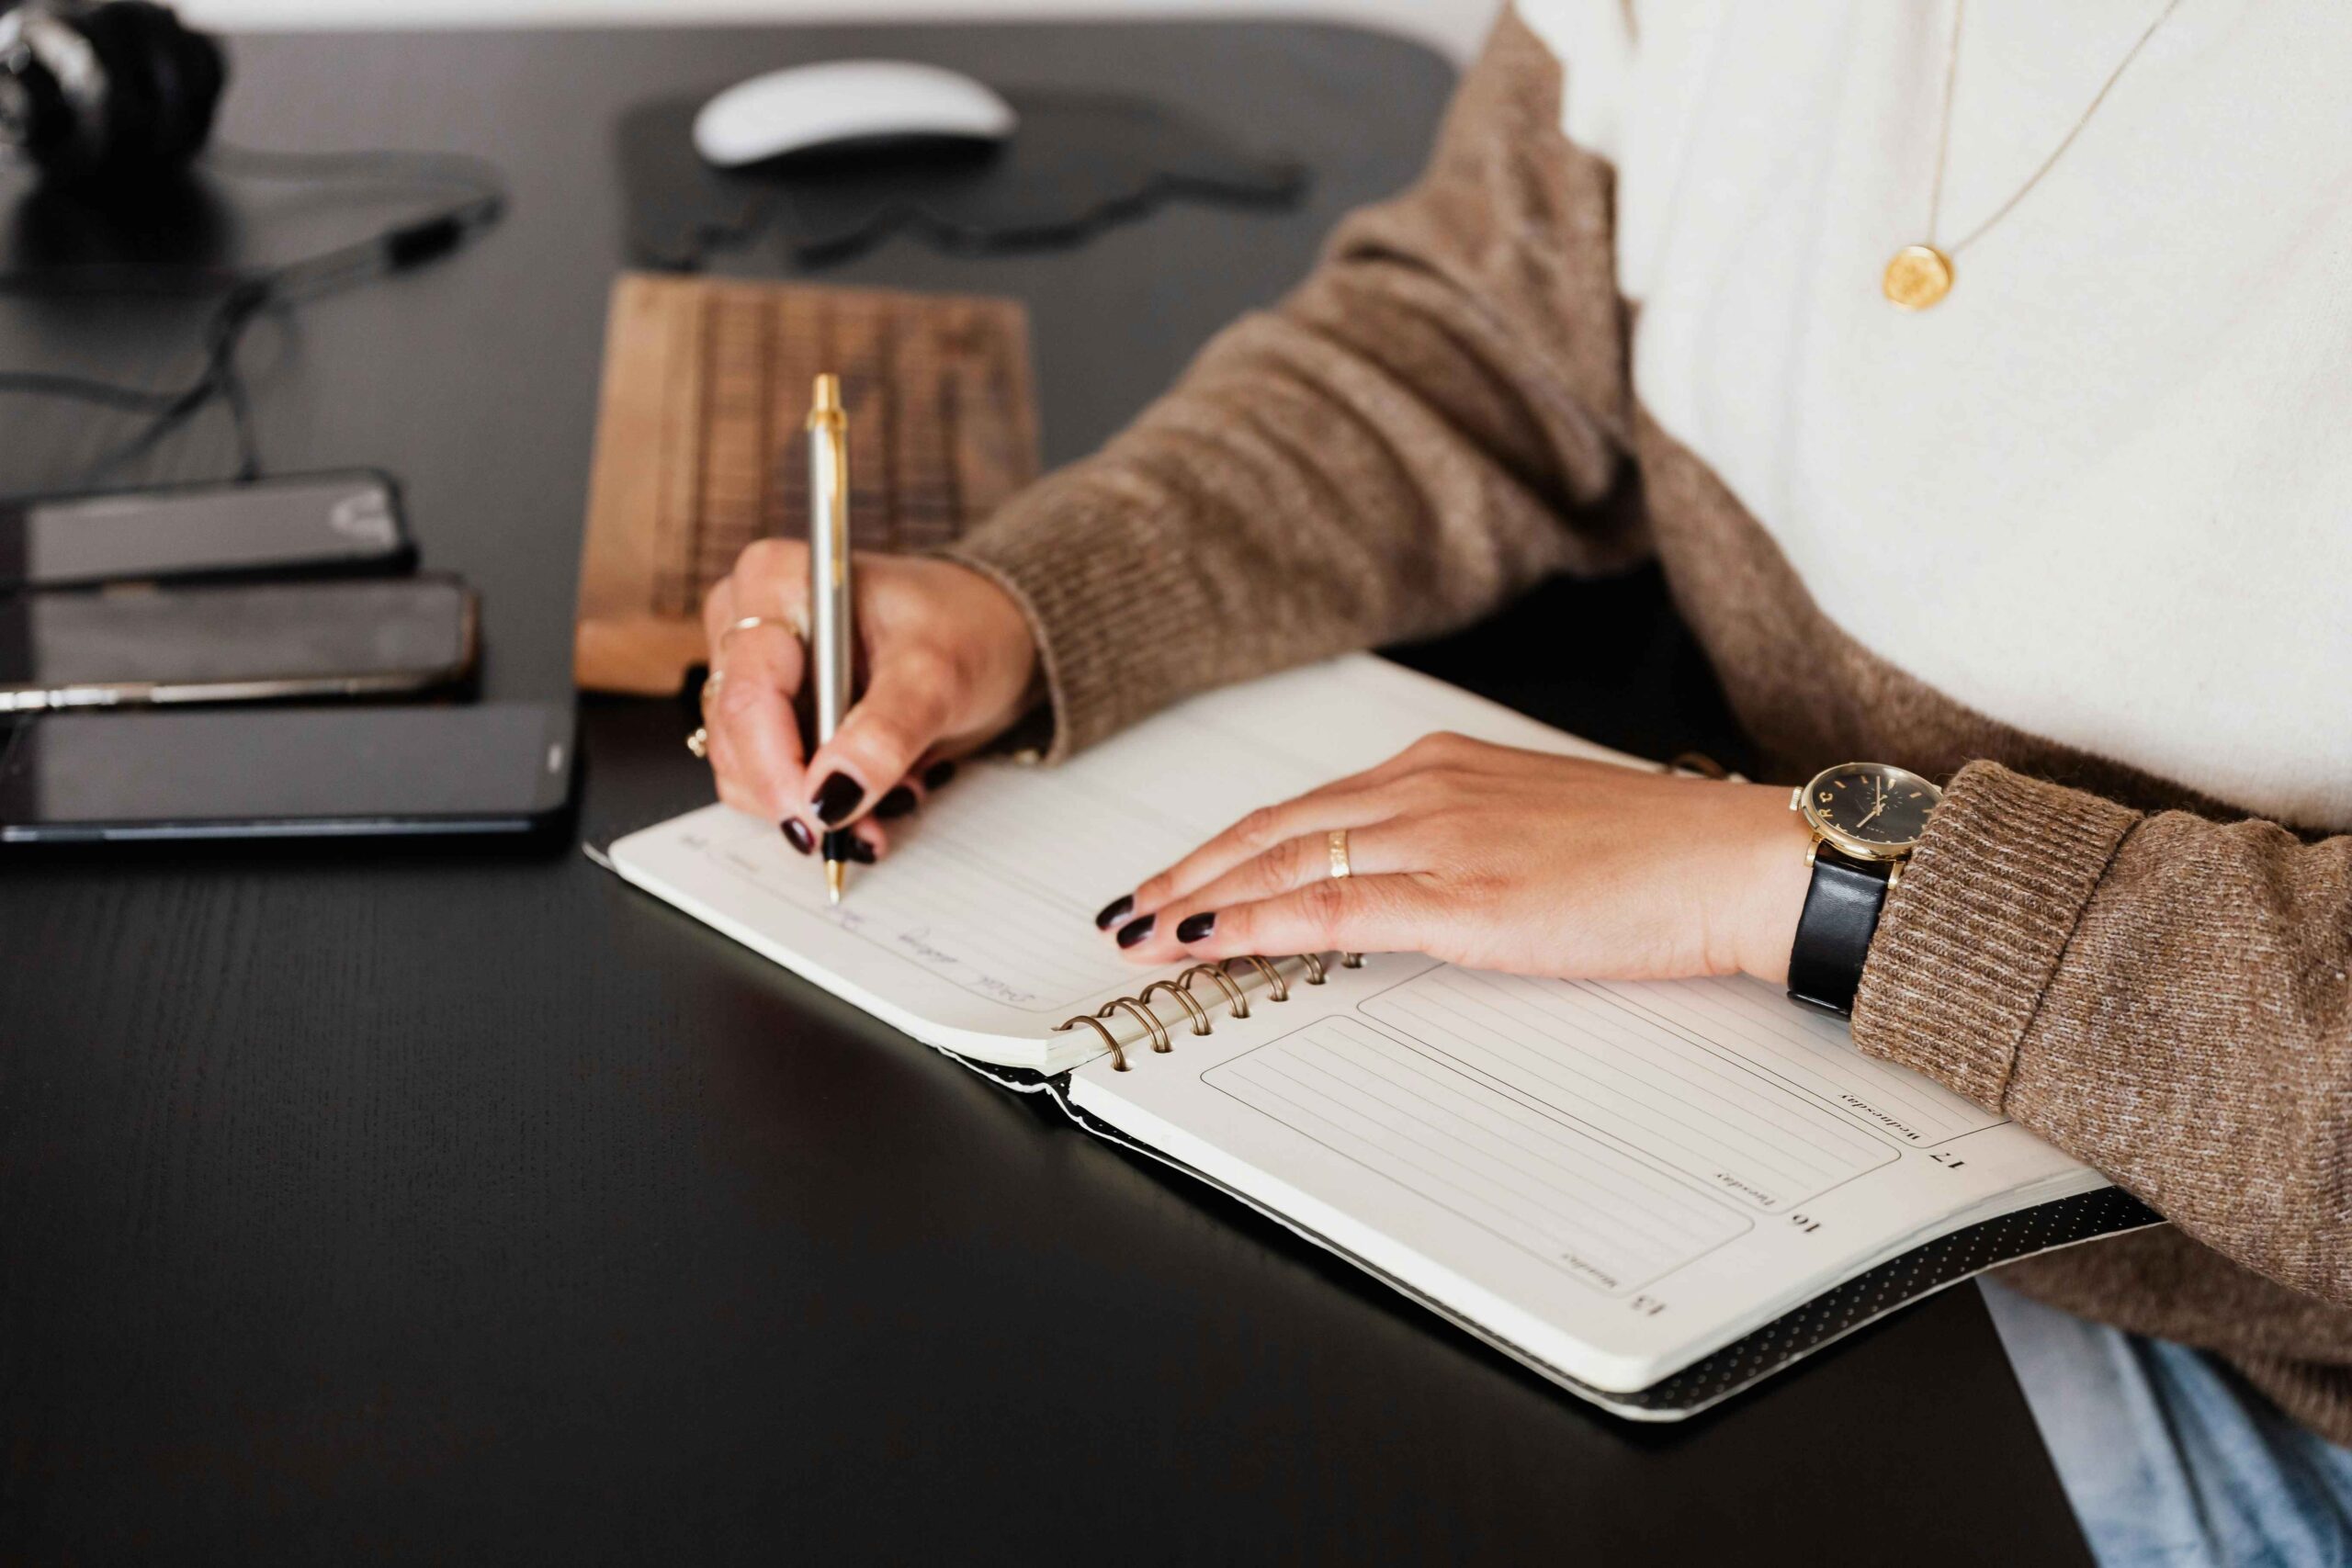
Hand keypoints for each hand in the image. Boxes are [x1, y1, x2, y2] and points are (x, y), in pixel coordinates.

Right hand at [698, 540, 1038, 855]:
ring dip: (814, 803)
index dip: (777, 769)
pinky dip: (819, 801)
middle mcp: (746, 621)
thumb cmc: (964, 627)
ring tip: (889, 794)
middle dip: (801, 794)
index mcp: (774, 583)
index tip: (822, 819)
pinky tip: (873, 790)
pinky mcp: (767, 711)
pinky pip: (766, 778)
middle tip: (870, 823)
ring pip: (743, 769)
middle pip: (735, 737)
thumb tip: (832, 797)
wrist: (988, 634)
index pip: (749, 696)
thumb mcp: (938, 676)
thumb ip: (886, 734)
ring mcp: (751, 669)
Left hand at [1101, 732, 1815, 985]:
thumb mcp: (1531, 828)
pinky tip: (1211, 939)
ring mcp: (1440, 838)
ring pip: (1286, 862)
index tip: (1175, 877)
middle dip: (1188, 872)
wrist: (1729, 860)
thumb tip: (1401, 883)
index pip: (1303, 807)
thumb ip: (1456, 843)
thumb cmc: (1650, 853)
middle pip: (1272, 827)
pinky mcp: (1462, 897)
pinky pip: (1333, 907)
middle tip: (1126, 910)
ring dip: (1201, 901)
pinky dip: (1257, 922)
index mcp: (1440, 765)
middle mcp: (1425, 787)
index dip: (1225, 846)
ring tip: (1144, 934)